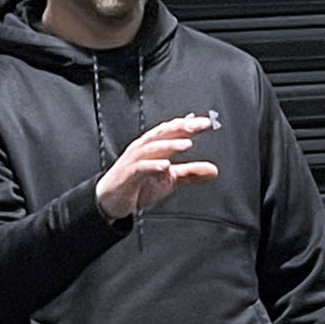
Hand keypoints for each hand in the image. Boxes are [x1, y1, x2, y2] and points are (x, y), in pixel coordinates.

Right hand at [95, 114, 218, 219]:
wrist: (112, 201)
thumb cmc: (138, 185)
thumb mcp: (169, 179)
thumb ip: (190, 174)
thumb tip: (213, 171)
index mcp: (155, 146)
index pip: (173, 130)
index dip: (188, 124)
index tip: (206, 122)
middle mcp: (145, 148)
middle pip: (163, 133)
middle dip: (181, 127)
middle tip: (198, 125)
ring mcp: (135, 160)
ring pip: (152, 147)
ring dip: (170, 145)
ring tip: (186, 144)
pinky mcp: (128, 174)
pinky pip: (140, 167)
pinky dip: (152, 165)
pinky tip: (165, 166)